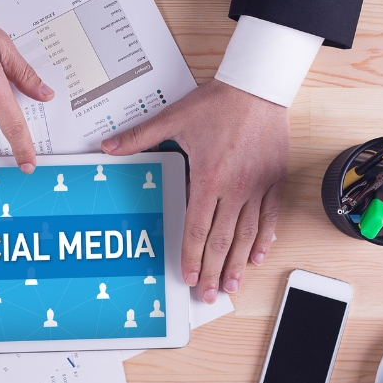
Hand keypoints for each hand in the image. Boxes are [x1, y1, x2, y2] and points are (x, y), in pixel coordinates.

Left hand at [101, 79, 288, 303]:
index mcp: (208, 178)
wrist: (257, 86)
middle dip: (215, 271)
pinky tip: (259, 256)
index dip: (193, 256)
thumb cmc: (218, 102)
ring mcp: (258, 186)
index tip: (190, 277)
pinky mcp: (274, 180)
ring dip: (239, 263)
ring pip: (248, 235)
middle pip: (223, 240)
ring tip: (233, 285)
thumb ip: (139, 137)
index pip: (197, 228)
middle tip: (210, 295)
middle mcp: (235, 188)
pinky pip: (270, 216)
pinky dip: (264, 239)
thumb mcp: (174, 118)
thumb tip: (108, 146)